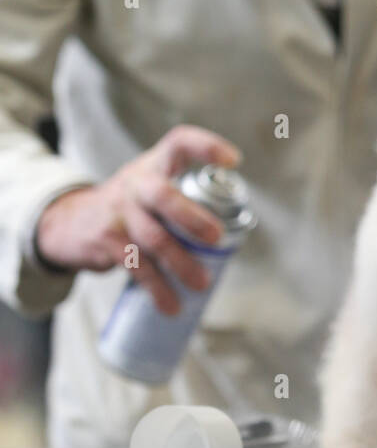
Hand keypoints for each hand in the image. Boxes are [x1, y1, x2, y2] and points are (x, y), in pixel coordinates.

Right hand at [35, 125, 241, 314]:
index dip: (206, 146)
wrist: (71, 220)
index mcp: (155, 164)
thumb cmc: (131, 202)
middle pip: (163, 196)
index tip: (234, 160)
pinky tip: (171, 305)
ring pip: (153, 239)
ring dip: (181, 264)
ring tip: (201, 284)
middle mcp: (136, 183)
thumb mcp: (151, 182)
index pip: (180, 142)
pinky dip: (157, 289)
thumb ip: (183, 193)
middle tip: (216, 238)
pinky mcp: (108, 240)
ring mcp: (120, 211)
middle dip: (191, 218)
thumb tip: (234, 231)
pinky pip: (138, 267)